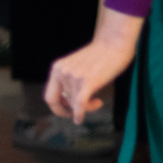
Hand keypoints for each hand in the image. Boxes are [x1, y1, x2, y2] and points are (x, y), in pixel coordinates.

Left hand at [44, 8, 142, 122]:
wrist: (113, 43)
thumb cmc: (98, 56)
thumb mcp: (75, 67)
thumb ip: (68, 81)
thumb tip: (67, 103)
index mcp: (57, 68)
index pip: (49, 95)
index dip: (56, 108)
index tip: (67, 111)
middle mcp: (62, 72)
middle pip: (55, 102)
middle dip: (64, 112)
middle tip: (76, 114)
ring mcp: (74, 76)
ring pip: (73, 104)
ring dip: (86, 108)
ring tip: (98, 101)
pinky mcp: (88, 81)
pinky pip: (80, 104)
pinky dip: (79, 114)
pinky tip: (81, 118)